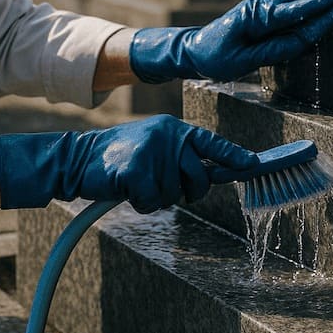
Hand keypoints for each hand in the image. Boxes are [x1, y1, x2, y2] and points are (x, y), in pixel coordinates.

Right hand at [0, 114, 258, 212]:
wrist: (77, 158)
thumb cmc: (120, 158)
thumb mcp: (155, 149)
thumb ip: (185, 157)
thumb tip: (221, 171)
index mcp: (174, 129)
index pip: (212, 143)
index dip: (235, 156)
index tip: (255, 165)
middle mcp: (167, 136)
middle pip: (198, 179)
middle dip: (185, 191)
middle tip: (159, 185)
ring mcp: (152, 152)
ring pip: (173, 195)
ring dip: (155, 197)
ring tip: (135, 182)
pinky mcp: (136, 170)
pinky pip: (151, 202)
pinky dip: (138, 203)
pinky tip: (124, 188)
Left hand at [129, 0, 332, 82]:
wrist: (196, 49)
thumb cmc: (217, 58)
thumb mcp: (242, 61)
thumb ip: (272, 51)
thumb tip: (302, 42)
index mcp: (255, 21)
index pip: (289, 13)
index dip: (313, 6)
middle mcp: (261, 7)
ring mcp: (263, 3)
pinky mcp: (264, 5)